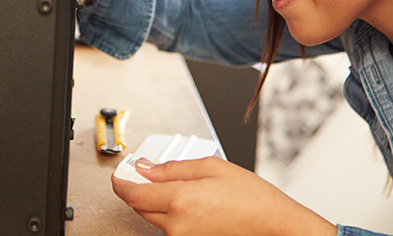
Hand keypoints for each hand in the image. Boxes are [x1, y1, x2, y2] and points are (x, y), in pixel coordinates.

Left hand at [112, 156, 336, 235]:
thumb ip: (173, 167)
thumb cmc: (251, 197)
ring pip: (153, 216)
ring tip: (178, 185)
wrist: (271, 224)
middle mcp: (177, 224)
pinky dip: (170, 212)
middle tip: (144, 172)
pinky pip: (169, 226)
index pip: (133, 192)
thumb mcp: (212, 167)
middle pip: (139, 205)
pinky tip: (188, 201)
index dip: (122, 180)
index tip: (120, 172)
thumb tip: (147, 167)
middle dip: (137, 188)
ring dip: (156, 200)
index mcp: (180, 200)